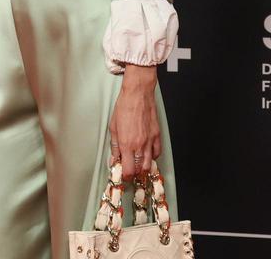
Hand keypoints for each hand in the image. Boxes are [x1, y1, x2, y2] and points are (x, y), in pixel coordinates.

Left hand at [108, 64, 161, 178]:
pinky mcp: (157, 136)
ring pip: (150, 164)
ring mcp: (150, 141)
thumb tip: (115, 159)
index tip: (123, 175)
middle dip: (134, 174)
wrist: (138, 95)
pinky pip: (157, 153)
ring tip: (138, 165)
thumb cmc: (124, 108)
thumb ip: (115, 146)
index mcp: (126, 144)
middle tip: (129, 171)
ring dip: (143, 168)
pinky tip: (147, 154)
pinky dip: (152, 157)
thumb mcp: (113, 127)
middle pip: (140, 170)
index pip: (128, 170)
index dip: (125, 176)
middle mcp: (139, 145)